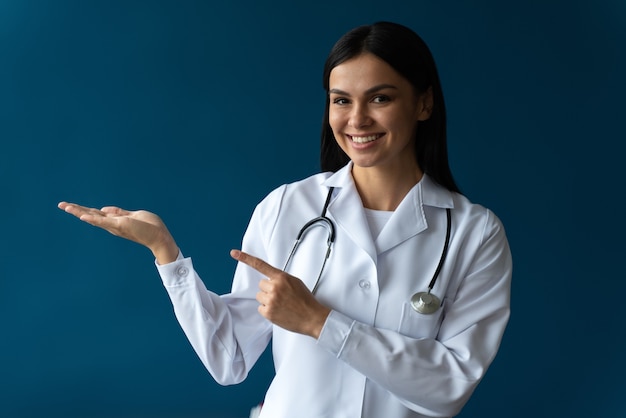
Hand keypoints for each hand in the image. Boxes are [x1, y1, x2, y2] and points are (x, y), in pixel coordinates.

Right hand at [58, 202, 178, 263]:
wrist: (158, 235)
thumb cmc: (149, 226)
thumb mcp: (132, 215)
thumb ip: (118, 212)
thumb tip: (104, 209)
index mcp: (114, 221)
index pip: (96, 213)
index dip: (83, 209)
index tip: (70, 206)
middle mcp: (112, 224)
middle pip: (90, 215)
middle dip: (76, 209)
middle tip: (60, 204)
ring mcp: (115, 225)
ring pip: (93, 217)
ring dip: (79, 211)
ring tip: (65, 206)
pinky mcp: (120, 225)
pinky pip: (103, 221)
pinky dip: (93, 219)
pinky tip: (82, 216)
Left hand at [230, 249, 330, 338]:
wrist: (312, 317)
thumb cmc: (305, 301)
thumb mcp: (295, 282)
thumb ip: (281, 279)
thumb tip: (272, 280)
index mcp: (282, 277)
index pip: (261, 265)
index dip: (245, 258)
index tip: (234, 253)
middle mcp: (275, 287)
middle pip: (261, 285)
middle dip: (268, 290)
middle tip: (281, 296)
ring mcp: (271, 300)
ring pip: (259, 296)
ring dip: (267, 300)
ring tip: (281, 304)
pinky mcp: (268, 312)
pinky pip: (260, 308)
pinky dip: (267, 310)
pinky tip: (279, 311)